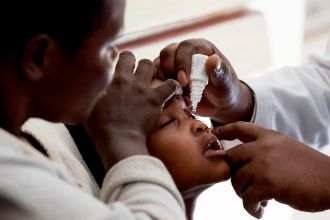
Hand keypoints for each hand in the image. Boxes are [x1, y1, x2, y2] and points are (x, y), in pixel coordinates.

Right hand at [85, 51, 180, 169]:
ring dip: (151, 71)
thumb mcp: (87, 107)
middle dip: (136, 64)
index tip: (122, 68)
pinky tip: (172, 90)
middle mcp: (126, 79)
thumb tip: (85, 90)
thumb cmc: (100, 128)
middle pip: (134, 57)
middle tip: (137, 76)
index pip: (116, 57)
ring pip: (150, 65)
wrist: (117, 140)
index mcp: (110, 80)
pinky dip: (173, 86)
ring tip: (151, 81)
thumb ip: (90, 94)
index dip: (121, 61)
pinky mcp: (155, 99)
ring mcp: (142, 88)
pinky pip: (170, 85)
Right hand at [154, 38, 253, 122]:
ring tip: (181, 96)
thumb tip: (213, 60)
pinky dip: (161, 89)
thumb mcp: (225, 83)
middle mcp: (184, 53)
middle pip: (167, 54)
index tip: (185, 81)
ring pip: (158, 66)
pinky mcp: (166, 77)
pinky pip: (155, 79)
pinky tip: (175, 99)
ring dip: (165, 82)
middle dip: (170, 71)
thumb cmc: (225, 90)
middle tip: (180, 89)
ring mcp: (173, 65)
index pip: (185, 47)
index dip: (182, 62)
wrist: (219, 104)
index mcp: (200, 48)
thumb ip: (219, 72)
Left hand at [212, 122, 329, 217]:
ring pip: (237, 181)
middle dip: (235, 174)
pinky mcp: (267, 184)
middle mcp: (262, 147)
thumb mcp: (286, 149)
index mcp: (269, 137)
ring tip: (260, 200)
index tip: (213, 133)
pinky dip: (252, 208)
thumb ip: (264, 151)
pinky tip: (260, 211)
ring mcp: (263, 164)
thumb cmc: (310, 169)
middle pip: (231, 158)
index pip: (240, 127)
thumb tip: (243, 164)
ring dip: (245, 194)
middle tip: (247, 186)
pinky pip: (247, 198)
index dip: (224, 130)